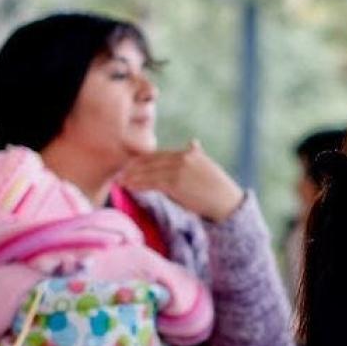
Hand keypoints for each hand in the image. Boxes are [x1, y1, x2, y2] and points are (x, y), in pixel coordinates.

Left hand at [119, 140, 244, 221]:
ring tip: (120, 182)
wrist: (227, 204)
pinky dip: (139, 184)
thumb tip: (193, 141)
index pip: (159, 154)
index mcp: (189, 153)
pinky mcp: (176, 183)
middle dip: (133, 168)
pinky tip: (130, 187)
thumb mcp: (207, 166)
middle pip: (151, 161)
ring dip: (132, 177)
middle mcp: (183, 158)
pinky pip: (152, 183)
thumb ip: (196, 154)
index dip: (142, 161)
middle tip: (119, 174)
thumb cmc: (217, 189)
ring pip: (149, 172)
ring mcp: (179, 170)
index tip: (130, 166)